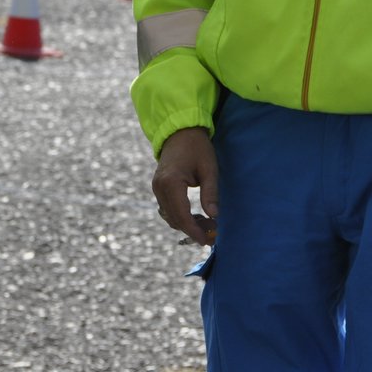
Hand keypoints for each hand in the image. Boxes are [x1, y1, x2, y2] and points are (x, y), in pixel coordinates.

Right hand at [152, 127, 217, 245]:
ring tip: (207, 226)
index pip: (181, 215)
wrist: (180, 131)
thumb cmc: (198, 148)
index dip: (194, 231)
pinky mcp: (158, 188)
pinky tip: (196, 217)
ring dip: (186, 225)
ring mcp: (156, 188)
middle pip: (174, 219)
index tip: (207, 240)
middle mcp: (159, 188)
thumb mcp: (209, 169)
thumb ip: (210, 193)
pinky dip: (180, 216)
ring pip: (169, 216)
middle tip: (212, 235)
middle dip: (192, 230)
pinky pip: (167, 209)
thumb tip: (214, 216)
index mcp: (171, 183)